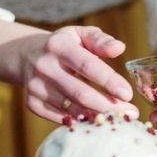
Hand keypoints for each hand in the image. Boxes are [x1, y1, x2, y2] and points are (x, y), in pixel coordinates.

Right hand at [21, 25, 138, 122]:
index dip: (109, 81)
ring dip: (98, 116)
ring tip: (119, 119)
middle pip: (81, 93)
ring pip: (72, 109)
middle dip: (108, 106)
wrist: (26, 54)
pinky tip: (97, 121)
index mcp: (59, 46)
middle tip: (131, 113)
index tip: (128, 94)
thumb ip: (100, 40)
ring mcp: (36, 86)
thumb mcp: (80, 34)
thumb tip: (119, 48)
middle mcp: (44, 66)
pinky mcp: (32, 103)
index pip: (87, 65)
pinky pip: (60, 118)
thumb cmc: (64, 45)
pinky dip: (80, 122)